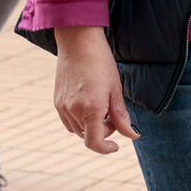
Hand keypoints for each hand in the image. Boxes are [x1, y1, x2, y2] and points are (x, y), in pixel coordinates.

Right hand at [53, 26, 138, 153]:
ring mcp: (62, 107)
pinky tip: (88, 103)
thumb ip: (122, 116)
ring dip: (90, 126)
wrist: (78, 42)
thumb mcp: (116, 89)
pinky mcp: (57, 101)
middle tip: (112, 114)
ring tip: (100, 106)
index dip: (106, 148)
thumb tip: (133, 136)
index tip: (116, 145)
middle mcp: (74, 111)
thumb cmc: (101, 63)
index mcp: (91, 109)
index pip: (95, 143)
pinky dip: (79, 120)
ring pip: (78, 130)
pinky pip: (68, 121)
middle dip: (102, 131)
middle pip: (88, 137)